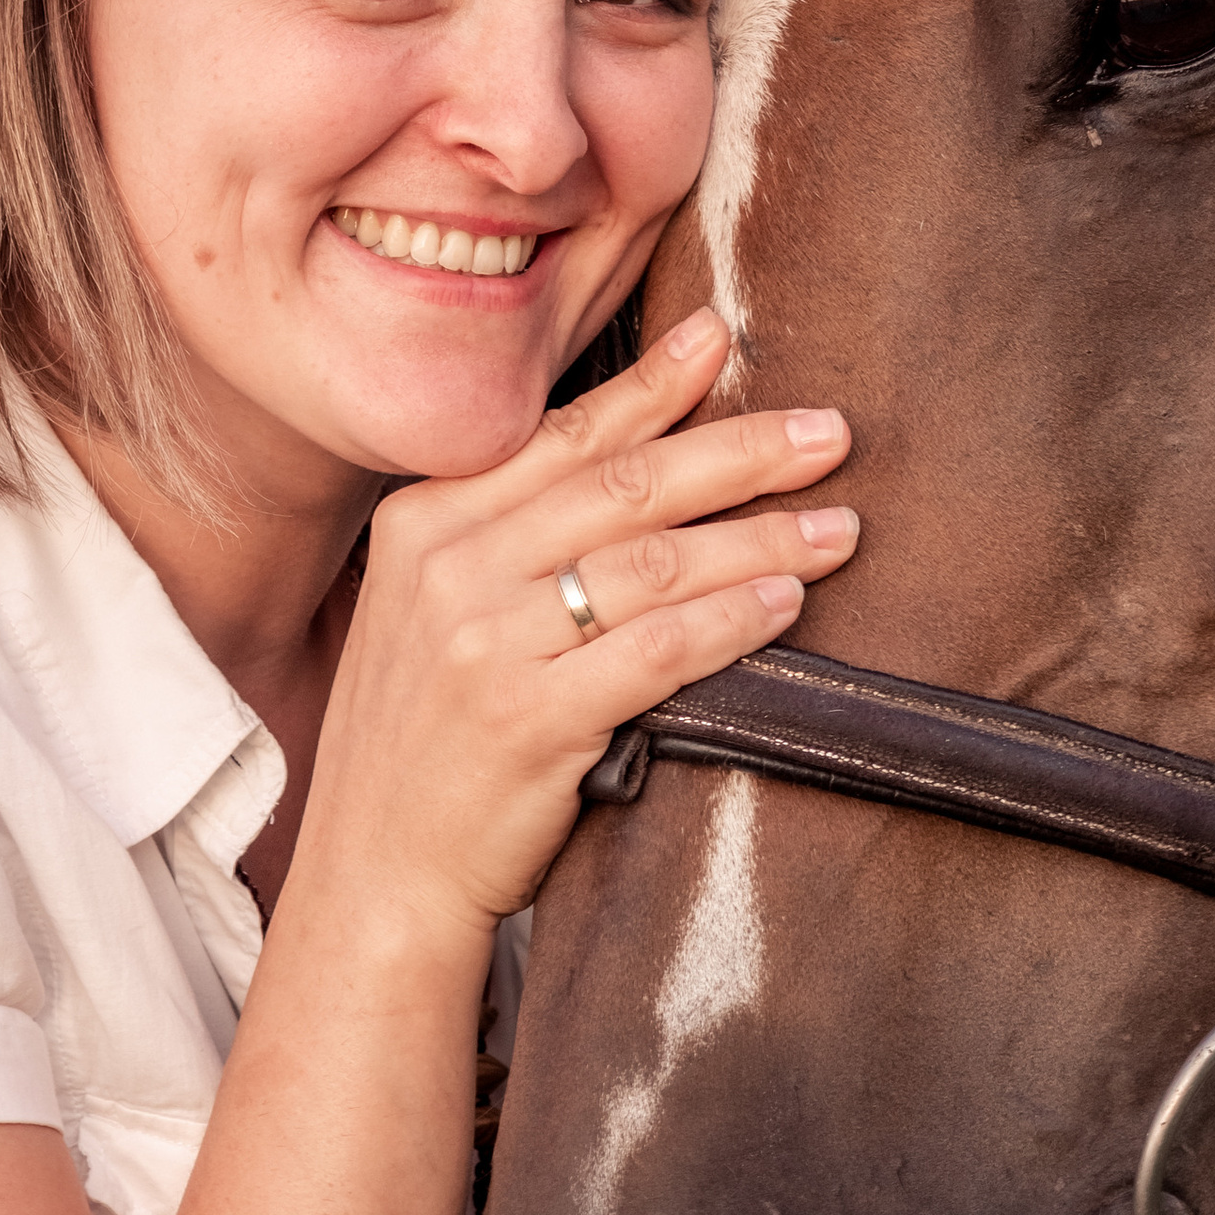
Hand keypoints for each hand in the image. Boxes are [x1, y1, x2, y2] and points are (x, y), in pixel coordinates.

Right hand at [291, 305, 859, 952]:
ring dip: (763, 538)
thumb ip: (507, 536)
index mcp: (423, 520)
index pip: (562, 435)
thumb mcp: (434, 613)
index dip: (651, 385)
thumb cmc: (427, 742)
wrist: (376, 875)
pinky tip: (788, 602)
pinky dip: (735, 620)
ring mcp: (483, 641)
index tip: (719, 339)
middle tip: (828, 434)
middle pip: (625, 485)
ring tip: (838, 528)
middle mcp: (448, 565)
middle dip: (740, 451)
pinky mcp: (527, 718)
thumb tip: (634, 466)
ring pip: (656, 563)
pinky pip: (660, 648)